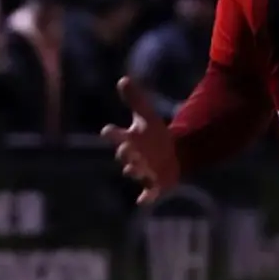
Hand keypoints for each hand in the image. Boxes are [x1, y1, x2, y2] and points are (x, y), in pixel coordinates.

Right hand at [100, 77, 180, 204]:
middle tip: (127, 148)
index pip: (115, 135)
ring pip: (133, 172)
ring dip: (135, 170)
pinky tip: (143, 200)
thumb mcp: (147, 115)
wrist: (170, 155)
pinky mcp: (154, 185)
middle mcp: (132, 157)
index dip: (111, 133)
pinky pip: (147, 194)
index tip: (107, 130)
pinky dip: (145, 198)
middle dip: (124, 152)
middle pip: (123, 155)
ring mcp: (142, 172)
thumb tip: (123, 78)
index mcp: (129, 139)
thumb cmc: (153, 135)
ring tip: (138, 168)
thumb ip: (135, 98)